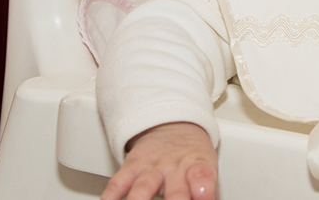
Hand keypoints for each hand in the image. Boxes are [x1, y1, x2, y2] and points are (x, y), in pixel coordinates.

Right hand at [101, 122, 217, 199]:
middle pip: (176, 190)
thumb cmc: (190, 156)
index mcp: (198, 166)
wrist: (173, 125)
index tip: (204, 195)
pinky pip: (118, 182)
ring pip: (144, 186)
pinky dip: (111, 194)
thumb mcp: (206, 168)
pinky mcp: (131, 166)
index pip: (203, 178)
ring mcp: (152, 167)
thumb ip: (207, 189)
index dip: (204, 189)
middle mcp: (175, 167)